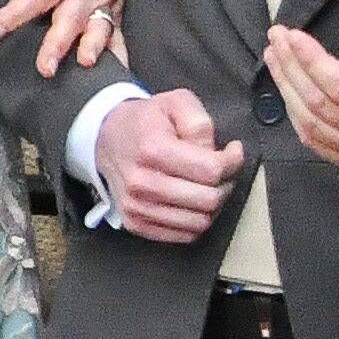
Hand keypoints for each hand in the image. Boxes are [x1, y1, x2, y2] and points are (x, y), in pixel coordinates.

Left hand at [0, 0, 133, 77]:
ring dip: (91, 47)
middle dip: (57, 43)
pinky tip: (118, 68)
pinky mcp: (116, 7)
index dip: (16, 14)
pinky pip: (118, 31)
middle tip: (45, 67)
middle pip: (70, 17)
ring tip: (85, 64)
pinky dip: (119, 50)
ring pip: (98, 27)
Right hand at [88, 87, 246, 245]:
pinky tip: (192, 201)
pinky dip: (196, 221)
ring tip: (206, 186)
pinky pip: (184, 235)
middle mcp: (141, 183)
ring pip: (200, 222)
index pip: (211, 170)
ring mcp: (136, 207)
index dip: (232, 162)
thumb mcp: (175, 102)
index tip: (232, 152)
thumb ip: (200, 122)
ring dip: (212, 206)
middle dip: (225, 184)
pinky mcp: (136, 223)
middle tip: (221, 171)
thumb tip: (216, 153)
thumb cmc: (145, 121)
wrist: (105, 139)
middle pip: (209, 200)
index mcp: (153, 150)